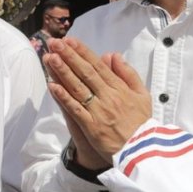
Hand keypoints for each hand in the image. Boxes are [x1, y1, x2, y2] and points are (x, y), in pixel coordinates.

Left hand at [42, 36, 152, 161]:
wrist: (142, 151)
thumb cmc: (141, 122)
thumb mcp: (142, 95)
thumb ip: (128, 74)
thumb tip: (113, 55)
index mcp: (120, 88)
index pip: (98, 66)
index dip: (82, 52)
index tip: (69, 40)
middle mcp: (108, 97)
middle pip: (86, 73)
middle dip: (69, 56)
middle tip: (55, 43)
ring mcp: (99, 112)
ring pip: (78, 88)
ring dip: (63, 72)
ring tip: (50, 58)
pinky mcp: (92, 127)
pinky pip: (76, 109)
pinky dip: (64, 97)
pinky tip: (52, 86)